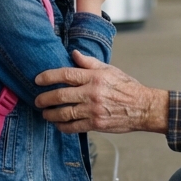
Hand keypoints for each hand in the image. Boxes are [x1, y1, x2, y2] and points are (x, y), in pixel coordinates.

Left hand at [35, 50, 169, 134]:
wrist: (143, 108)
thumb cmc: (127, 87)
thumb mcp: (110, 70)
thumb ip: (89, 63)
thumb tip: (73, 54)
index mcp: (95, 77)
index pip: (66, 75)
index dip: (49, 77)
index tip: (37, 80)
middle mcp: (92, 93)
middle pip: (61, 95)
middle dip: (45, 99)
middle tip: (37, 101)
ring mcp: (94, 110)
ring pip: (65, 113)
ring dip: (51, 114)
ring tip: (45, 114)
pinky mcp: (96, 124)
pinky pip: (74, 127)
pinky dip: (63, 127)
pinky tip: (58, 125)